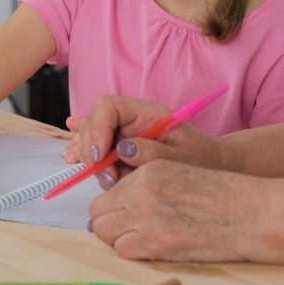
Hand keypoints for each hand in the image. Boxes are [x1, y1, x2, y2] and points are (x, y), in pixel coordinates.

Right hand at [65, 95, 229, 188]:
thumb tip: (123, 149)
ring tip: (100, 176)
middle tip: (107, 178)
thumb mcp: (183, 158)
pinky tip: (72, 157)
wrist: (210, 166)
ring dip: (88, 156)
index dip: (97, 128)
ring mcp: (123, 132)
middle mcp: (131, 119)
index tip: (100, 156)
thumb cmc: (201, 160)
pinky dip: (83, 151)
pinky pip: (94, 143)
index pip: (108, 107)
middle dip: (92, 149)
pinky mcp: (119, 146)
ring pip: (90, 136)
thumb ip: (153, 152)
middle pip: (94, 121)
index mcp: (148, 113)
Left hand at [88, 161, 262, 261]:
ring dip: (121, 239)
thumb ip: (149, 189)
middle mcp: (142, 190)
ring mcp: (146, 216)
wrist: (252, 212)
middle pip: (99, 213)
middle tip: (132, 234)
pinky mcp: (155, 242)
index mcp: (149, 170)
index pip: (108, 193)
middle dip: (111, 225)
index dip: (114, 209)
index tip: (125, 219)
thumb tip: (120, 212)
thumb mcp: (180, 177)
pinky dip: (134, 253)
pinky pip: (123, 250)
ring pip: (105, 233)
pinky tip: (156, 248)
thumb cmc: (224, 198)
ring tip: (147, 241)